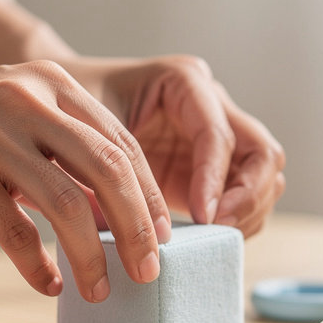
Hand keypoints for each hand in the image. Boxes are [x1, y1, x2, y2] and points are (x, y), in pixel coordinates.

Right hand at [0, 60, 172, 299]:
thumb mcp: (16, 114)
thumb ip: (65, 151)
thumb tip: (118, 213)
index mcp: (52, 85)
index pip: (122, 143)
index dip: (149, 195)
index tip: (164, 236)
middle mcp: (28, 102)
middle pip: (108, 171)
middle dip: (138, 228)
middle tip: (149, 271)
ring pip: (66, 204)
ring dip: (92, 255)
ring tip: (101, 290)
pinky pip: (13, 229)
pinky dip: (38, 264)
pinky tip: (51, 285)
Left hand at [68, 55, 285, 235]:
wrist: (57, 109)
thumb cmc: (67, 110)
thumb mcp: (85, 128)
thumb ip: (110, 165)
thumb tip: (126, 228)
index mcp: (185, 81)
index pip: (218, 133)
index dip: (215, 178)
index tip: (201, 216)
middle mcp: (212, 105)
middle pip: (262, 153)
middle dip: (248, 196)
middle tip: (217, 229)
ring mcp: (217, 139)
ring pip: (265, 178)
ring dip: (248, 213)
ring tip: (213, 240)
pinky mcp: (212, 171)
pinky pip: (246, 199)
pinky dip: (237, 222)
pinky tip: (208, 241)